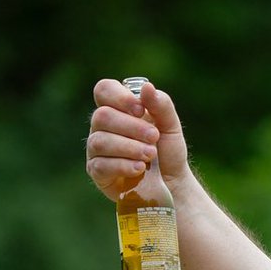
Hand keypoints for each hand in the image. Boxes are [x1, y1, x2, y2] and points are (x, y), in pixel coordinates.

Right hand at [86, 79, 189, 200]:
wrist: (173, 182)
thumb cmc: (168, 151)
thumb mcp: (171, 126)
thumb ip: (161, 106)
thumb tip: (147, 87)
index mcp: (118, 109)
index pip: (104, 90)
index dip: (120, 97)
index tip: (141, 110)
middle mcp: (102, 127)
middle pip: (102, 116)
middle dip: (132, 127)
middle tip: (154, 137)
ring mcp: (96, 149)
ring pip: (100, 141)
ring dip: (129, 147)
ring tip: (151, 155)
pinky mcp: (98, 172)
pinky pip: (101, 165)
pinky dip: (123, 165)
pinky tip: (139, 168)